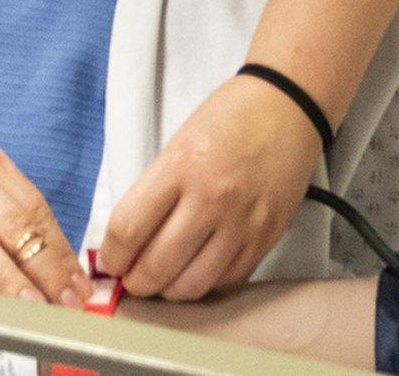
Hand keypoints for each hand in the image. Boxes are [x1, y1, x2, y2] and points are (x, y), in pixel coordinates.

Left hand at [98, 75, 319, 299]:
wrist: (288, 107)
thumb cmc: (228, 120)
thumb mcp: (178, 146)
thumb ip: (153, 192)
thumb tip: (126, 242)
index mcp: (181, 166)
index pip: (128, 228)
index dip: (111, 255)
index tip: (110, 261)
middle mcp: (212, 198)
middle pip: (155, 266)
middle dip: (134, 282)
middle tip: (131, 278)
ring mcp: (242, 222)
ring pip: (191, 285)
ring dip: (168, 291)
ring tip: (162, 279)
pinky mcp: (266, 238)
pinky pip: (226, 281)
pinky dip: (204, 283)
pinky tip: (195, 269)